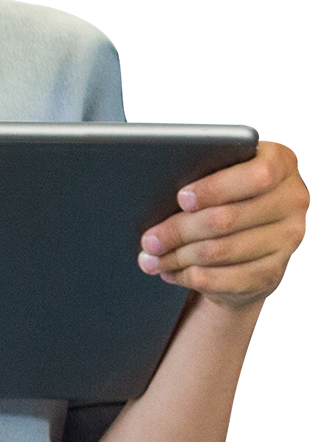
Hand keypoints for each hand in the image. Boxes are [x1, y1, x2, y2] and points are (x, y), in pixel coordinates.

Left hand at [142, 139, 304, 308]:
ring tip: (150, 258)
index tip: (181, 199)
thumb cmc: (223, 194)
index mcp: (281, 162)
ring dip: (178, 257)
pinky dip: (190, 276)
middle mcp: (293, 199)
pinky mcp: (274, 271)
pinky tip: (171, 271)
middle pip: (226, 219)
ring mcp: (288, 238)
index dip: (215, 188)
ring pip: (220, 251)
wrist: (249, 238)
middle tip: (149, 240)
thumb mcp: (217, 175)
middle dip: (178, 231)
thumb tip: (158, 193)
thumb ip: (200, 173)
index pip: (256, 176)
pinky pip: (224, 279)